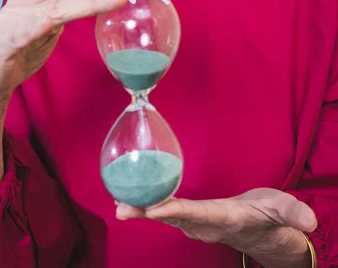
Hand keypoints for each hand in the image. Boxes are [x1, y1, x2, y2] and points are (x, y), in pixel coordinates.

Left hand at [116, 188, 316, 255]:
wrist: (262, 231)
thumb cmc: (270, 215)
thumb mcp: (284, 210)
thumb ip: (292, 212)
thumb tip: (309, 221)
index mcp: (225, 218)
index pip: (197, 214)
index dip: (174, 211)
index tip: (152, 208)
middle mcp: (206, 224)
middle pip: (172, 218)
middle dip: (146, 213)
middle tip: (121, 209)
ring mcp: (196, 224)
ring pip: (165, 216)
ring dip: (142, 211)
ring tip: (118, 204)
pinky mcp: (191, 219)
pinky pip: (166, 210)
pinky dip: (148, 205)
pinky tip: (131, 197)